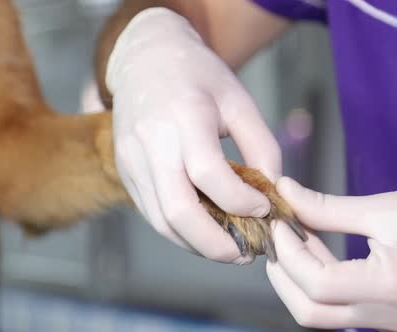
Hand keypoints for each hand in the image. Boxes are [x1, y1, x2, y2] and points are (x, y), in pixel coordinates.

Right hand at [106, 8, 279, 262]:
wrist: (147, 59)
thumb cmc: (200, 77)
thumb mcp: (240, 101)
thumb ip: (262, 146)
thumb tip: (272, 193)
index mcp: (184, 115)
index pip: (209, 173)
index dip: (241, 201)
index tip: (265, 209)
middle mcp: (151, 141)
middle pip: (178, 211)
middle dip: (215, 244)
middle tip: (245, 254)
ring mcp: (132, 159)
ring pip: (161, 221)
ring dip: (197, 245)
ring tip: (229, 249)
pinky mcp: (124, 171)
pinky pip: (152, 213)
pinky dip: (180, 231)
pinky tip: (205, 231)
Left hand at [266, 177, 396, 330]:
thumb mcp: (387, 206)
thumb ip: (329, 207)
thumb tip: (287, 194)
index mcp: (392, 286)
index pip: (317, 284)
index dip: (288, 252)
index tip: (278, 220)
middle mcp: (389, 316)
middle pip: (310, 311)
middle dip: (283, 272)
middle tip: (277, 232)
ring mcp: (390, 324)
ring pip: (320, 315)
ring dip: (297, 278)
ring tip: (293, 235)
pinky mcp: (389, 319)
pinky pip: (339, 309)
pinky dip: (318, 283)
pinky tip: (314, 249)